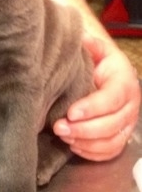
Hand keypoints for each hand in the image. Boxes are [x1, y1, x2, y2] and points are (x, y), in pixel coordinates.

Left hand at [53, 34, 140, 160]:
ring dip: (86, 142)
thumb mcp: (97, 49)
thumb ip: (91, 45)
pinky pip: (110, 152)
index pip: (112, 98)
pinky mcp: (120, 137)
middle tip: (59, 127)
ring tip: (63, 136)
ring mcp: (127, 124)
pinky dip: (92, 152)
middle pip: (112, 124)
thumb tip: (83, 39)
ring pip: (111, 141)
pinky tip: (74, 145)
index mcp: (125, 82)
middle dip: (84, 129)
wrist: (107, 74)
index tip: (71, 112)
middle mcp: (131, 106)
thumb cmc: (99, 61)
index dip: (92, 108)